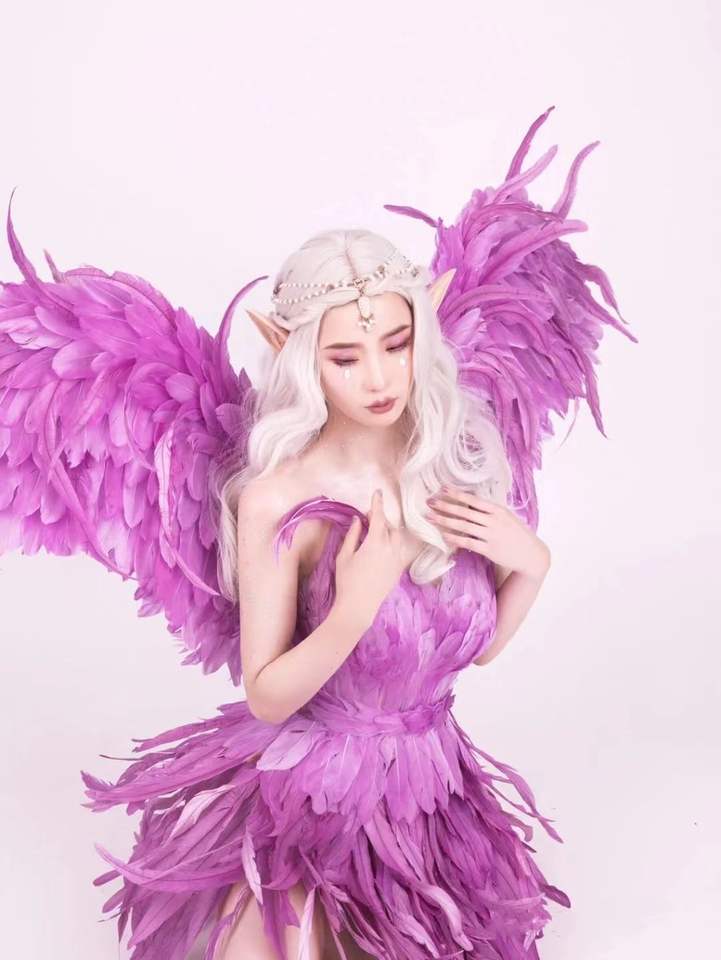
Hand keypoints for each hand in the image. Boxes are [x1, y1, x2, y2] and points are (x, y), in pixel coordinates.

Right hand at [334, 489, 407, 628]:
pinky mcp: (399, 570)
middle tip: (368, 519)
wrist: (358, 607)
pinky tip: (383, 547)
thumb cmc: (346, 581)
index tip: (377, 493)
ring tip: (376, 532)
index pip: (379, 517)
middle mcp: (391, 549)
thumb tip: (358, 520)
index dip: (377, 504)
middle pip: (390, 526)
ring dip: (389, 531)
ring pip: (398, 538)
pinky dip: (394, 543)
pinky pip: (400, 550)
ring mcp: (397, 560)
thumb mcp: (344, 556)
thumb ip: (352, 535)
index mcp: (375, 543)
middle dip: (381, 519)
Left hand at [425, 483, 550, 578]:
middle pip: (465, 512)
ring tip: (430, 517)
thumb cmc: (516, 534)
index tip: (443, 488)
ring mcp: (491, 535)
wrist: (531, 554)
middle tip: (430, 502)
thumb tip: (469, 504)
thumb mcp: (506, 517)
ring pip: (463, 526)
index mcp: (498, 510)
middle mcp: (494, 521)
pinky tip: (443, 535)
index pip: (474, 499)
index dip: (457, 494)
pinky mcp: (489, 550)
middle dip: (445, 506)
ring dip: (445, 521)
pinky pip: (468, 542)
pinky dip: (454, 538)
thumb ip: (489, 511)